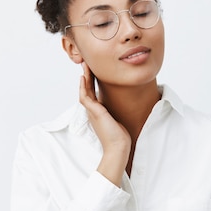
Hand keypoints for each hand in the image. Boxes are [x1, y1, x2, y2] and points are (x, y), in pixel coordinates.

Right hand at [79, 62, 130, 185]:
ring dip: (84, 77)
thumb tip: (127, 103)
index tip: (93, 71)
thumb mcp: (119, 119)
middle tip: (86, 63)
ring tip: (84, 66)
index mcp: (98, 112)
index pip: (93, 93)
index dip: (92, 81)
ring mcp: (92, 111)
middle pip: (87, 89)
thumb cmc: (120, 137)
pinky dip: (83, 87)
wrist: (118, 147)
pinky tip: (83, 77)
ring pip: (84, 90)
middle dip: (87, 76)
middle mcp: (93, 111)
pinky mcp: (94, 112)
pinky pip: (85, 96)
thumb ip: (117, 112)